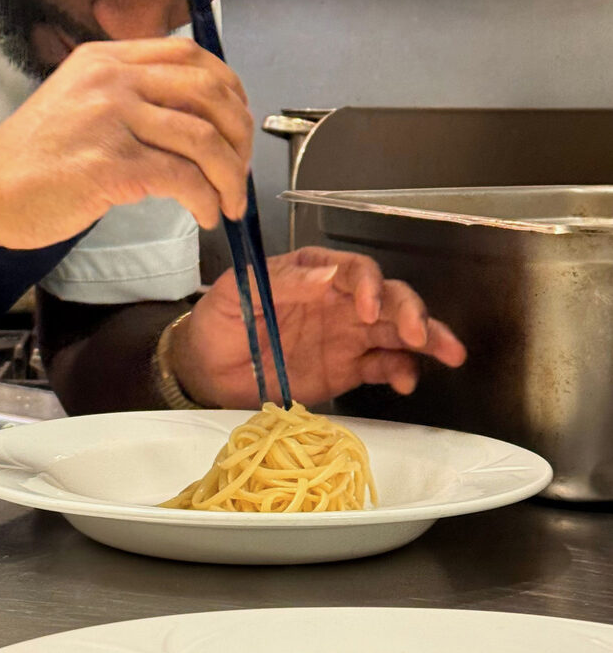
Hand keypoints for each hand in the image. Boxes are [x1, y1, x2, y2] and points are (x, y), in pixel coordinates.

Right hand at [0, 38, 253, 247]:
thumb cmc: (33, 157)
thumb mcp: (80, 100)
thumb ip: (128, 95)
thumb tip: (193, 115)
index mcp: (106, 58)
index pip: (190, 54)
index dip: (229, 87)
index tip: (239, 120)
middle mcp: (111, 79)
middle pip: (209, 92)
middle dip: (240, 134)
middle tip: (243, 167)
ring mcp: (111, 119)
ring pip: (204, 138)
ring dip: (230, 175)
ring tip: (229, 202)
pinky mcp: (111, 164)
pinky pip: (183, 178)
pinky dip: (205, 199)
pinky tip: (204, 215)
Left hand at [170, 245, 466, 407]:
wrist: (205, 372)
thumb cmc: (217, 321)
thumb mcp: (237, 291)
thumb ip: (281, 280)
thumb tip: (327, 273)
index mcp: (313, 273)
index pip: (354, 270)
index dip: (368, 285)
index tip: (365, 308)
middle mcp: (338, 301)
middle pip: (387, 298)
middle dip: (410, 311)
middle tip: (420, 333)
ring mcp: (347, 336)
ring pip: (396, 331)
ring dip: (425, 339)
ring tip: (449, 353)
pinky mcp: (348, 370)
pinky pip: (384, 366)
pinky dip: (402, 372)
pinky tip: (406, 382)